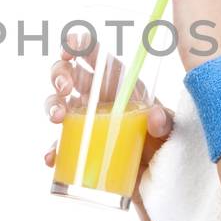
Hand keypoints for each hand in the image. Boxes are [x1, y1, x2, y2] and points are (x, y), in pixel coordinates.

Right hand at [42, 30, 174, 184]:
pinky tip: (52, 157)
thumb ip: (164, 120)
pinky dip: (52, 150)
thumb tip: (154, 118)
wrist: (158, 175)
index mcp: (116, 81)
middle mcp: (96, 97)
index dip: (77, 44)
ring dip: (51, 106)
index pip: (93, 53)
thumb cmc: (162, 141)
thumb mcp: (169, 128)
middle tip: (65, 88)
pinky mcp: (79, 146)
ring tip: (57, 118)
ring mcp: (84, 121)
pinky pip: (59, 144)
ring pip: (56, 103)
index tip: (69, 50)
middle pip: (67, 73)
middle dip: (59, 74)